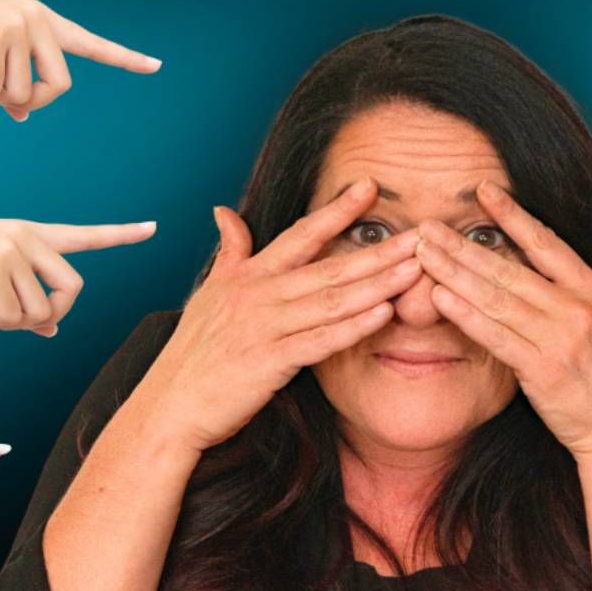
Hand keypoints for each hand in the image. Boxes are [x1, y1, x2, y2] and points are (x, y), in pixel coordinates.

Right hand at [0, 0, 160, 120]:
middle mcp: (39, 25)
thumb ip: (13, 75)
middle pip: (58, 87)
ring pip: (17, 93)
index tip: (156, 65)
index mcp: (47, 23)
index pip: (92, 43)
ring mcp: (18, 29)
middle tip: (6, 97)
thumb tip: (21, 116)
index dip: (124, 58)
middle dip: (33, 101)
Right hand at [0, 215, 156, 336]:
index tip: (153, 227)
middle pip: (72, 291)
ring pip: (40, 312)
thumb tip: (52, 331)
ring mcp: (11, 251)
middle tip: (25, 321)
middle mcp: (28, 238)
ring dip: (15, 323)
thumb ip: (27, 297)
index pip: (86, 236)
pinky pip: (11, 317)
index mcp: (33, 234)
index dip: (121, 235)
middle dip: (54, 315)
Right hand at [144, 179, 422, 451]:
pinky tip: (384, 313)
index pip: (300, 234)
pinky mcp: (269, 362)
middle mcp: (258, 294)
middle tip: (420, 233)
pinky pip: (320, 340)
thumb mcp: (209, 292)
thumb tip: (223, 211)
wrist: (171, 404)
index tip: (370, 186)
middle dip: (377, 249)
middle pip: (328, 265)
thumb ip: (228, 251)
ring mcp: (264, 327)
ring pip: (331, 299)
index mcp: (247, 275)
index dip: (337, 210)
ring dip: (376, 283)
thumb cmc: (194, 352)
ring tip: (415, 268)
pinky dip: (353, 326)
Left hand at [413, 180, 591, 459]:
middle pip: (509, 268)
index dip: (512, 215)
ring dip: (455, 273)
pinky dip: (467, 315)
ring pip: (497, 298)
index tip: (483, 190)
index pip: (546, 243)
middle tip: (427, 225)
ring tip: (422, 253)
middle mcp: (576, 309)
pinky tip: (440, 297)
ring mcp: (559, 339)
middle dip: (463, 245)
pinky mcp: (542, 370)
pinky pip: (497, 337)